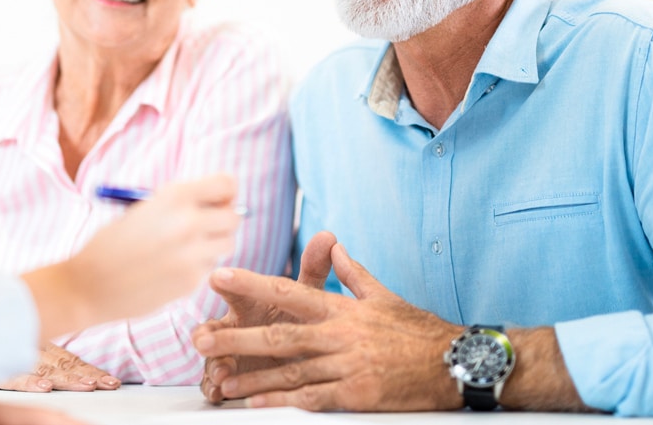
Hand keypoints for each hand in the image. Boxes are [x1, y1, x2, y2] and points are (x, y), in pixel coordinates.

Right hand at [0, 343, 120, 391]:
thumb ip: (44, 357)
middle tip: (110, 385)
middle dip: (88, 375)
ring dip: (68, 378)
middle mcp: (28, 347)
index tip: (110, 381)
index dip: (89, 369)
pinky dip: (30, 381)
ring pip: (44, 368)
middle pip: (63, 363)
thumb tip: (65, 371)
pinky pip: (13, 376)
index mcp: (37, 344)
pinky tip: (45, 387)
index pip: (68, 358)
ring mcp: (12, 356)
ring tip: (89, 386)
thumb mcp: (21, 347)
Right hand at [24, 174, 240, 338]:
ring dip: (213, 246)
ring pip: (227, 245)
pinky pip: (208, 269)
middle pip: (234, 217)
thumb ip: (180, 205)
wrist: (87, 285)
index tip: (216, 202)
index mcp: (175, 195)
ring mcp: (192, 253)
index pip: (227, 184)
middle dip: (222, 222)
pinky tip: (170, 270)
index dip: (225, 193)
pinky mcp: (191, 281)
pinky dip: (196, 269)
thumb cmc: (111, 244)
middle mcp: (188, 221)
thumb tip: (216, 204)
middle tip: (205, 229)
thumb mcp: (144, 210)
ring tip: (185, 250)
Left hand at [193, 239, 464, 411]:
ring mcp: (346, 366)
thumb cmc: (416, 329)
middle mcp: (338, 335)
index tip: (220, 277)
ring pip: (288, 371)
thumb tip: (333, 244)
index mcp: (341, 308)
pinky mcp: (355, 394)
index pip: (287, 291)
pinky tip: (256, 406)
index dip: (250, 284)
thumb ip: (351, 271)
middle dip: (235, 337)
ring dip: (250, 378)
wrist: (453, 361)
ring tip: (219, 381)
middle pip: (277, 336)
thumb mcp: (382, 294)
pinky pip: (311, 399)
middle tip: (199, 338)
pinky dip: (281, 403)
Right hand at [196, 231, 336, 402]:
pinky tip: (217, 392)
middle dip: (208, 334)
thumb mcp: (307, 297)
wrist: (298, 353)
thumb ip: (313, 270)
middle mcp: (234, 326)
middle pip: (214, 327)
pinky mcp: (231, 378)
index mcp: (249, 303)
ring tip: (219, 373)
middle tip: (203, 339)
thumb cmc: (294, 318)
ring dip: (213, 365)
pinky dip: (216, 389)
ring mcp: (230, 353)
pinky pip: (216, 385)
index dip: (227, 283)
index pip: (235, 289)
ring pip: (213, 358)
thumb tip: (328, 236)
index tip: (217, 277)